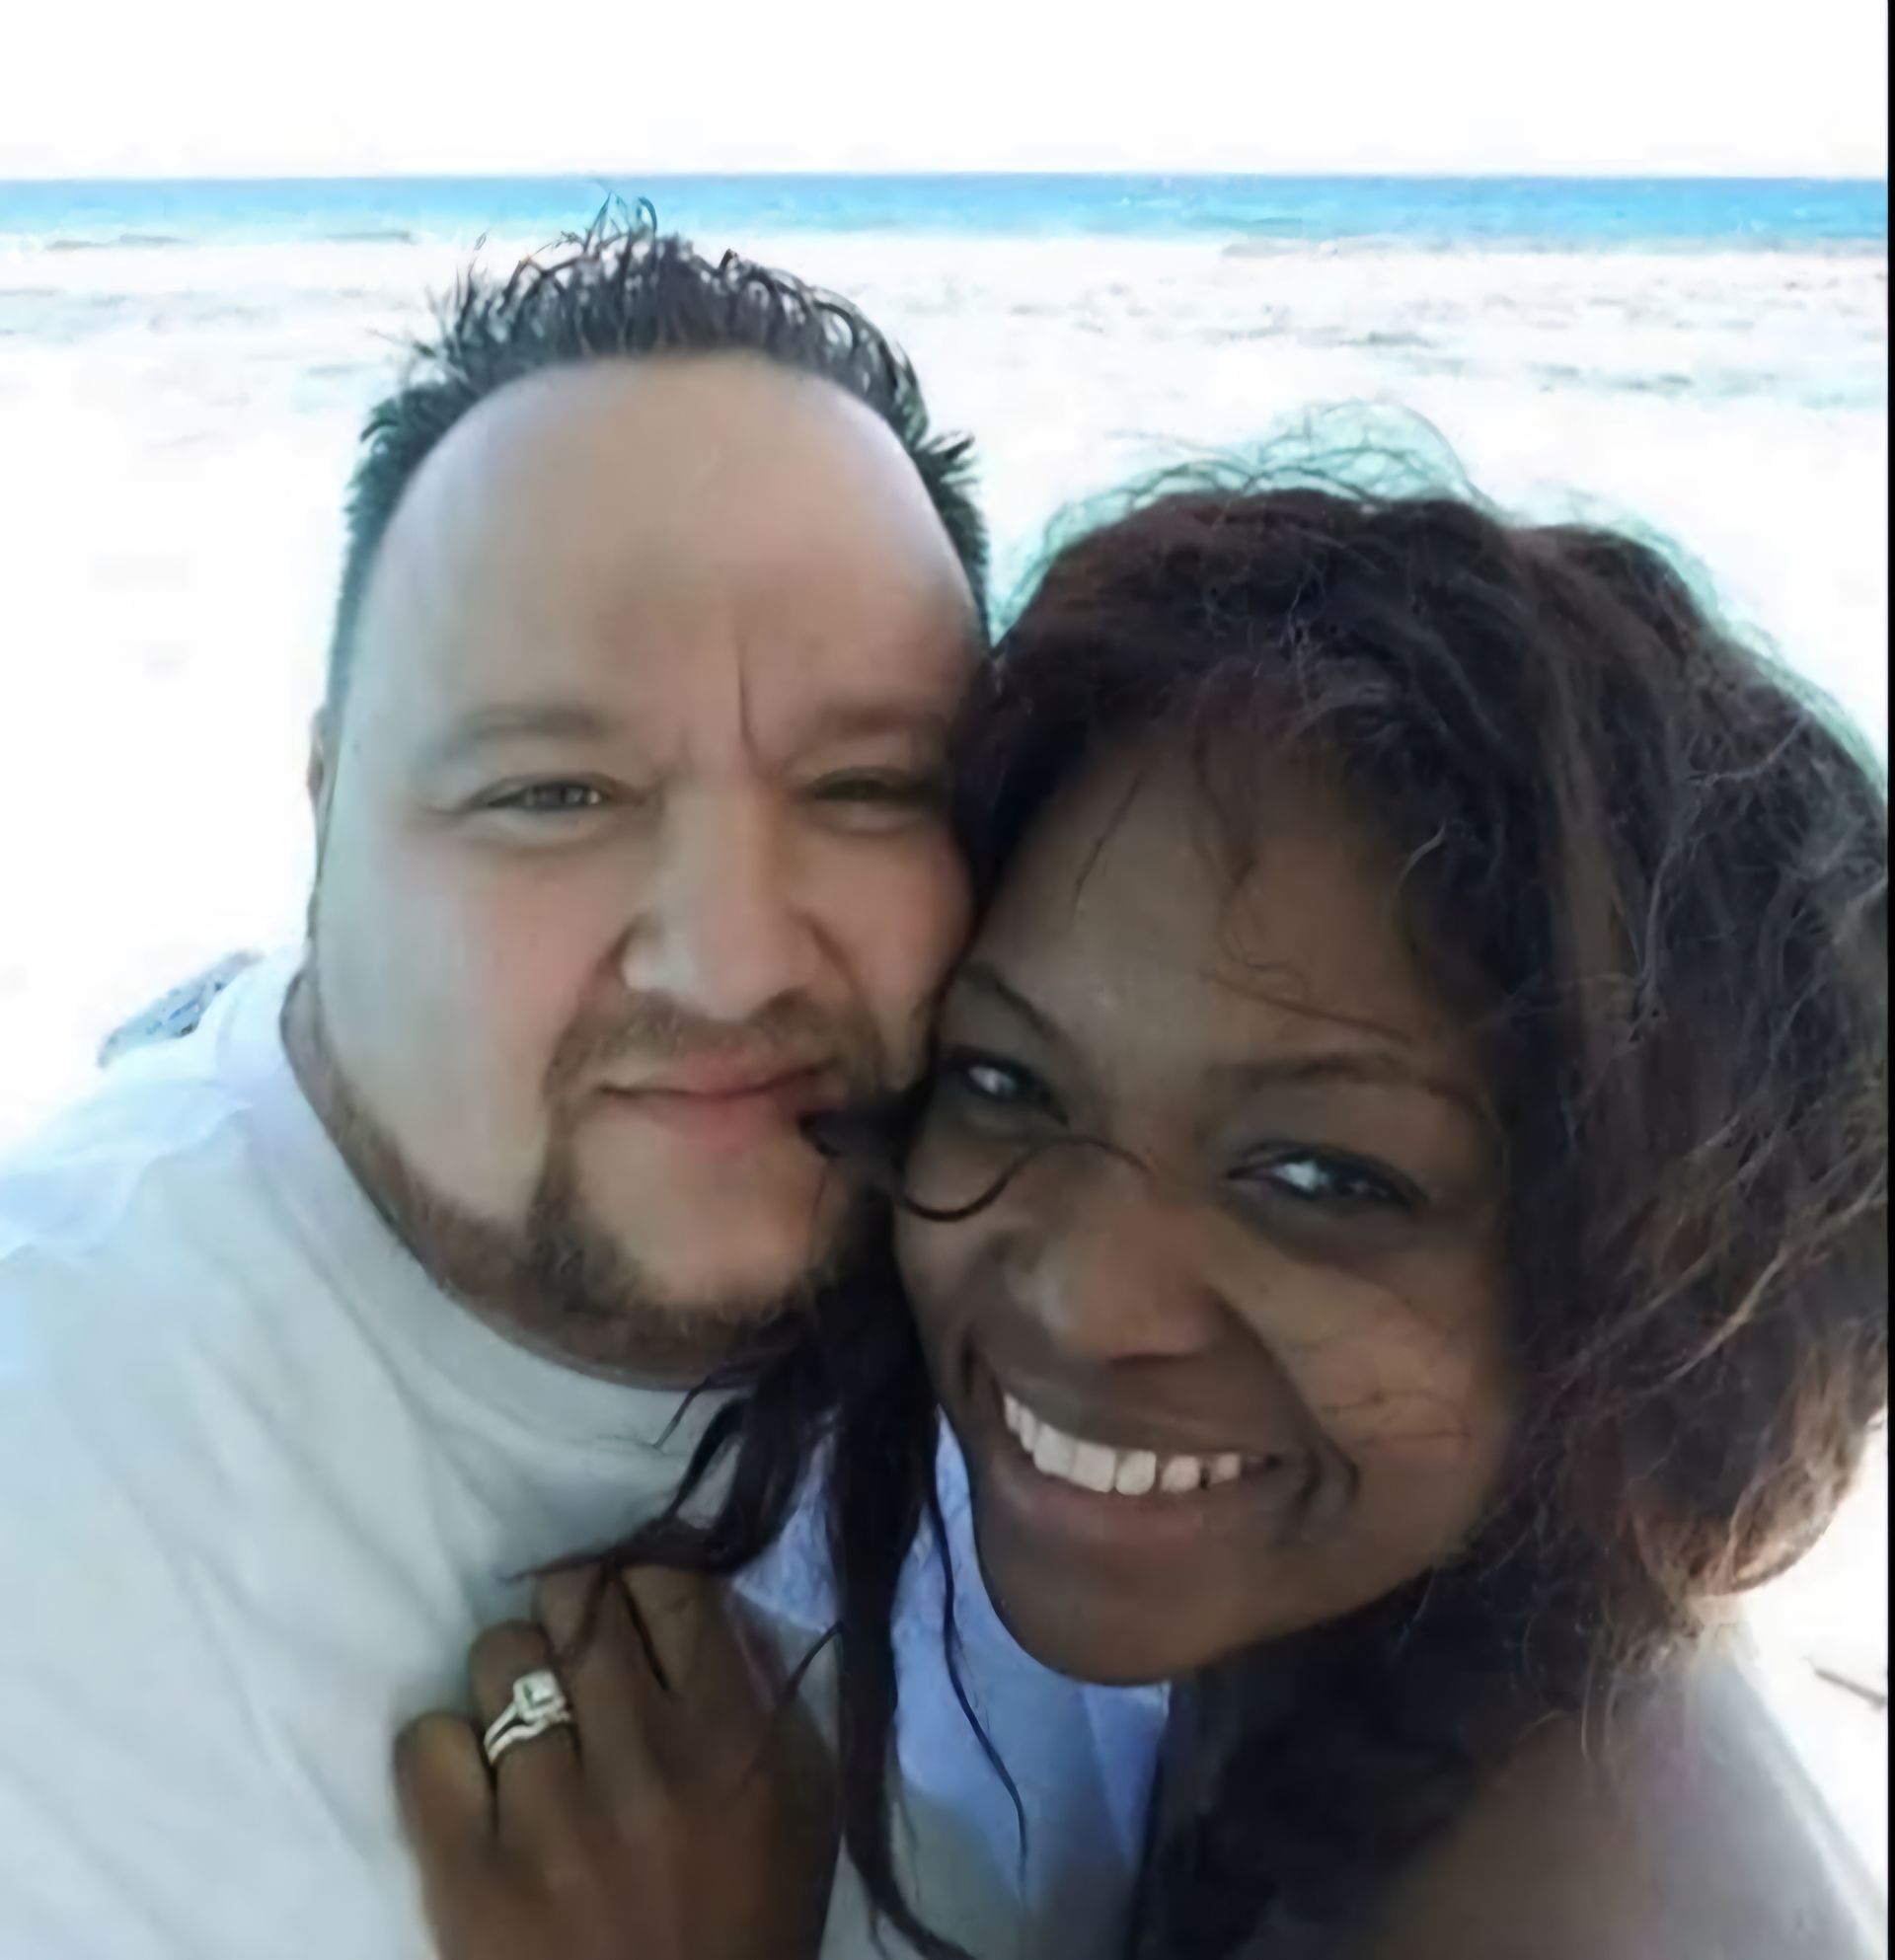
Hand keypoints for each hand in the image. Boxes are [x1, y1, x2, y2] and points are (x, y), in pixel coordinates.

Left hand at [396, 1564, 838, 1959]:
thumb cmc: (751, 1926)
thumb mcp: (805, 1802)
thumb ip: (764, 1691)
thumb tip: (700, 1600)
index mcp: (733, 1737)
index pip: (666, 1581)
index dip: (644, 1581)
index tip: (636, 1611)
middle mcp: (642, 1759)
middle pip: (575, 1598)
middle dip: (574, 1612)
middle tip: (577, 1655)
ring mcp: (549, 1817)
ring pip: (499, 1655)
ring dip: (515, 1679)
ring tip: (529, 1727)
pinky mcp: (467, 1875)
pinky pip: (425, 1743)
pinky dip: (446, 1750)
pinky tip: (478, 1784)